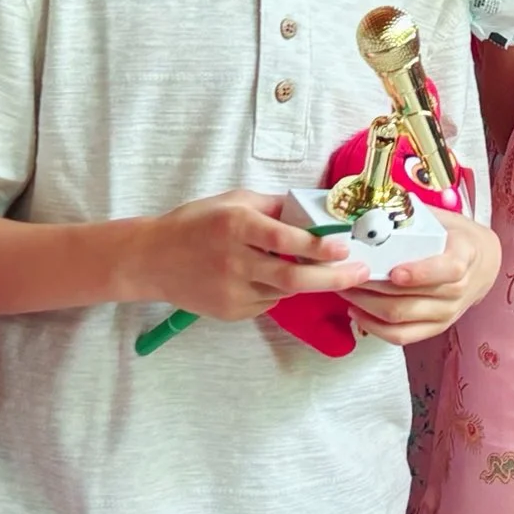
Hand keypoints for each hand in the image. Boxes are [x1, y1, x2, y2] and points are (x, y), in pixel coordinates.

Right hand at [135, 190, 368, 321]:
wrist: (152, 259)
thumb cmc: (196, 223)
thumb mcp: (234, 201)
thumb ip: (274, 206)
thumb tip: (315, 210)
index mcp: (236, 227)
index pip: (285, 241)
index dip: (318, 246)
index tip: (344, 246)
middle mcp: (234, 261)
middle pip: (293, 279)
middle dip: (334, 278)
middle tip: (361, 273)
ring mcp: (231, 291)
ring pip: (284, 292)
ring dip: (306, 282)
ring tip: (321, 268)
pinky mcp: (229, 312)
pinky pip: (267, 302)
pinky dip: (278, 291)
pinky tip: (266, 275)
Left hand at [346, 209, 502, 344]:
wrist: (482, 265)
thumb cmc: (456, 238)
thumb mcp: (444, 219)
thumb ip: (415, 216)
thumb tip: (375, 208)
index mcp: (464, 256)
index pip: (448, 270)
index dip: (420, 273)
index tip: (394, 271)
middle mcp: (459, 290)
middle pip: (413, 299)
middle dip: (374, 289)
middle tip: (348, 274)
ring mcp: (448, 313)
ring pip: (401, 319)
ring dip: (368, 306)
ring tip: (347, 289)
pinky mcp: (436, 328)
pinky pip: (402, 337)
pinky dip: (375, 328)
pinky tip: (357, 312)